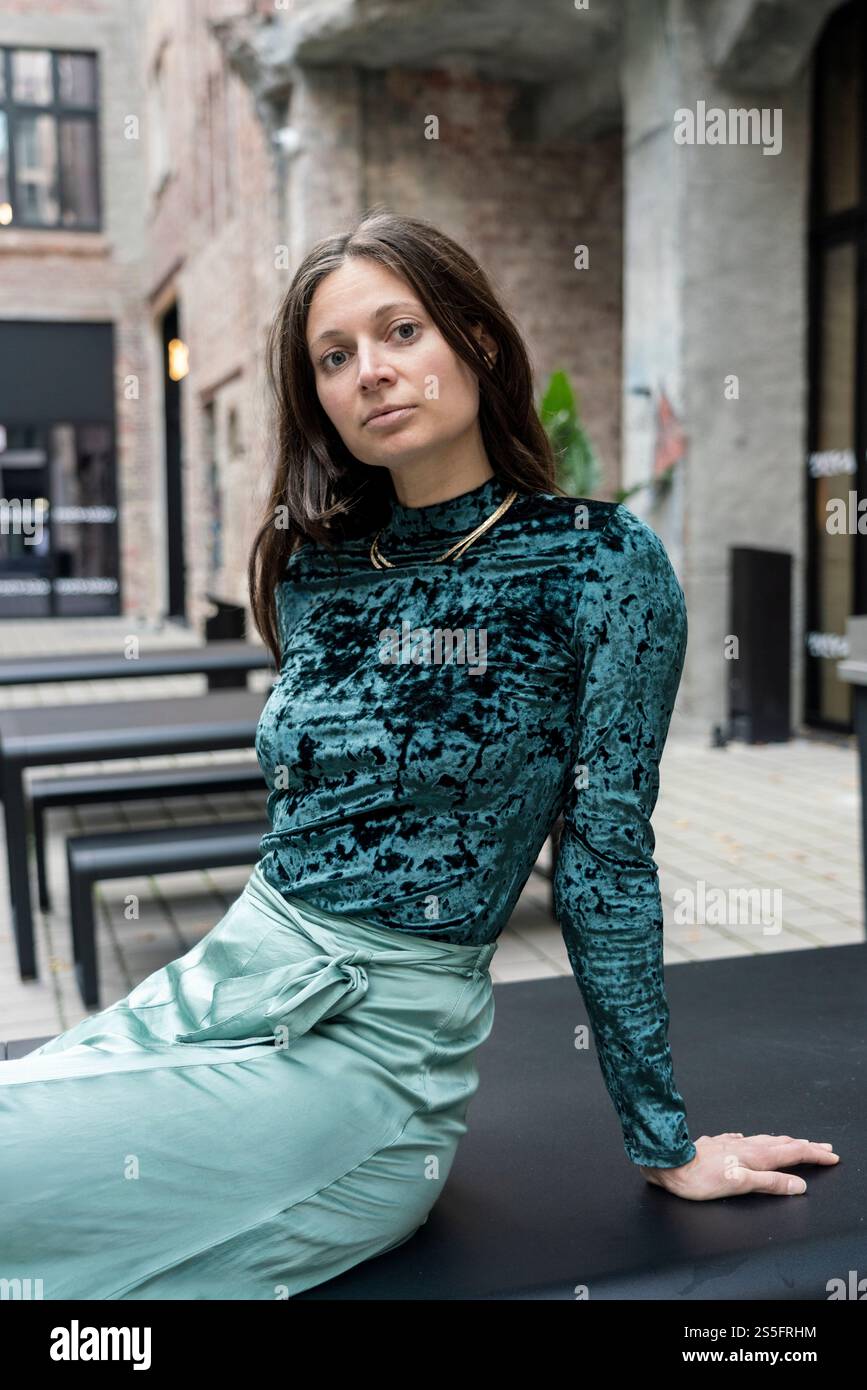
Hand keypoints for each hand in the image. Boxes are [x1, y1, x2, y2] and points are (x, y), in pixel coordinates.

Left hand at [638, 1132, 839, 1199]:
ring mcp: (731, 1143)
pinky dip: (755, 1140)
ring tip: (796, 1142)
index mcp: (754, 1156)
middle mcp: (745, 1146)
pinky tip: (748, 1139)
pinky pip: (743, 1140)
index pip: (792, 1153)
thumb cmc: (699, 1179)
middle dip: (805, 1146)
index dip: (813, 1155)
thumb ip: (769, 1184)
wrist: (669, 1163)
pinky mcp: (717, 1144)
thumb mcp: (738, 1185)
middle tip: (823, 1147)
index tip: (831, 1156)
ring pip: (765, 1140)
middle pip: (782, 1144)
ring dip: (785, 1141)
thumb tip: (797, 1185)